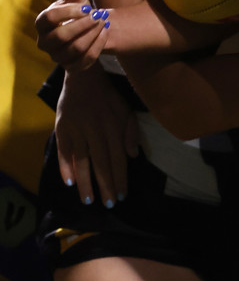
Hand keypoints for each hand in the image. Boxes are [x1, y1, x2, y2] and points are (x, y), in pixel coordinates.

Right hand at [36, 0, 109, 70]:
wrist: (82, 35)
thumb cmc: (76, 13)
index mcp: (41, 23)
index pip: (49, 17)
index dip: (69, 12)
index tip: (88, 6)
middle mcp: (45, 43)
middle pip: (61, 36)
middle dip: (83, 25)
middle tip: (100, 14)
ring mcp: (57, 57)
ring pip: (75, 49)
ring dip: (93, 34)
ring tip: (105, 22)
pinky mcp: (71, 67)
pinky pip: (85, 61)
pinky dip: (98, 46)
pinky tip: (106, 32)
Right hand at [55, 64, 138, 206]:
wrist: (83, 76)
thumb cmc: (107, 96)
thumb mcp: (125, 109)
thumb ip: (131, 132)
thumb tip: (133, 156)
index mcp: (113, 126)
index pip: (118, 157)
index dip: (120, 177)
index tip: (122, 195)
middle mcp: (95, 130)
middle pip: (101, 162)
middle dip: (105, 185)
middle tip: (108, 205)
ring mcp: (77, 129)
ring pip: (81, 160)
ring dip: (85, 182)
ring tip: (88, 200)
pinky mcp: (62, 128)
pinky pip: (63, 150)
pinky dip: (65, 166)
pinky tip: (69, 182)